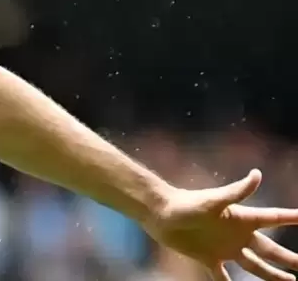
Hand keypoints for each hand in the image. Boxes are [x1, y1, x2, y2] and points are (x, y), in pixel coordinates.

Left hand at [144, 169, 297, 280]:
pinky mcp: (209, 258)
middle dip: (288, 258)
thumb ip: (237, 191)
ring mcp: (225, 248)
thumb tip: (257, 174)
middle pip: (270, 249)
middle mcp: (237, 235)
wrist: (159, 213)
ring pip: (254, 265)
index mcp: (242, 219)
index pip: (274, 218)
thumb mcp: (214, 199)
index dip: (292, 218)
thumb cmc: (186, 203)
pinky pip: (223, 277)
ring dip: (271, 274)